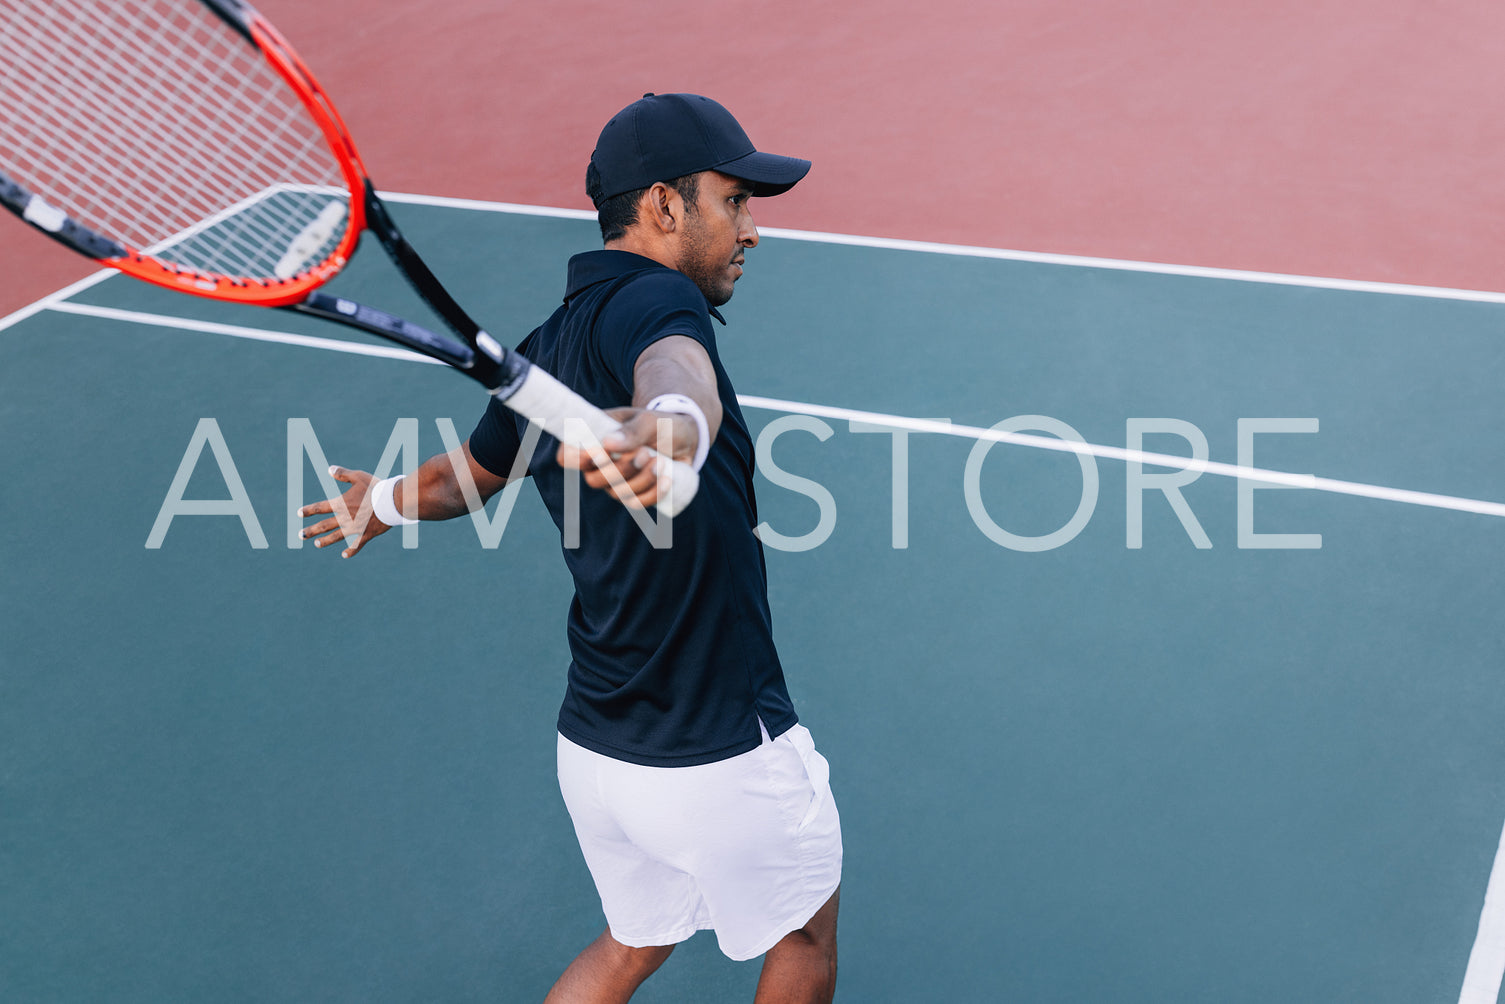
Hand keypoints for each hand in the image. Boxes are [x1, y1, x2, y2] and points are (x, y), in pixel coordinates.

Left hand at [297, 466, 389, 557]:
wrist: (393, 502)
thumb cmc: (376, 488)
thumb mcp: (359, 477)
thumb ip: (343, 474)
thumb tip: (329, 469)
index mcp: (342, 504)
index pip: (320, 508)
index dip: (308, 510)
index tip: (299, 514)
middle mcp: (346, 518)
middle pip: (324, 525)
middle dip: (311, 531)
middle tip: (301, 535)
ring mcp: (356, 528)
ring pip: (336, 536)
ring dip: (325, 541)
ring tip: (316, 544)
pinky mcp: (367, 534)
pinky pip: (357, 545)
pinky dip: (351, 550)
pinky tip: (344, 555)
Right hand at [556, 408, 697, 509]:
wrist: (684, 438)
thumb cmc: (660, 424)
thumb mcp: (649, 421)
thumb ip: (631, 431)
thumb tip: (607, 443)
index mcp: (595, 438)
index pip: (568, 456)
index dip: (575, 459)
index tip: (598, 453)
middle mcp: (599, 463)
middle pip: (594, 480)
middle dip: (621, 470)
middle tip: (645, 454)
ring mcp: (615, 481)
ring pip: (618, 494)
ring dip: (642, 480)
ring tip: (660, 462)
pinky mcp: (634, 494)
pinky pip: (636, 504)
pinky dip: (653, 493)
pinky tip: (666, 479)